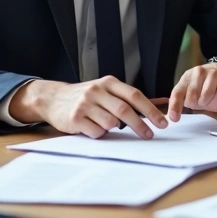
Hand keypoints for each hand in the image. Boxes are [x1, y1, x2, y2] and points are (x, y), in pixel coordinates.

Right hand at [9, 76, 168, 139]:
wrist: (53, 99)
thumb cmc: (86, 97)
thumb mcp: (106, 89)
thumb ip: (128, 96)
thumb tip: (160, 102)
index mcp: (108, 82)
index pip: (135, 95)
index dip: (151, 110)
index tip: (163, 122)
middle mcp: (97, 90)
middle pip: (125, 110)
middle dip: (140, 125)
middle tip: (149, 135)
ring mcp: (85, 104)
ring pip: (110, 123)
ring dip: (114, 129)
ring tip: (106, 124)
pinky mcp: (75, 118)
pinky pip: (96, 132)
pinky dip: (100, 134)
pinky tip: (93, 127)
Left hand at [167, 63, 216, 121]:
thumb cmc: (204, 85)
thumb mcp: (190, 90)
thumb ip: (181, 100)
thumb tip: (173, 115)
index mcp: (187, 77)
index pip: (178, 92)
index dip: (175, 106)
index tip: (174, 118)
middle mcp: (199, 72)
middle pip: (193, 98)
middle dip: (196, 104)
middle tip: (201, 101)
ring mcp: (214, 74)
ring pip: (207, 97)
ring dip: (209, 103)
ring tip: (211, 99)